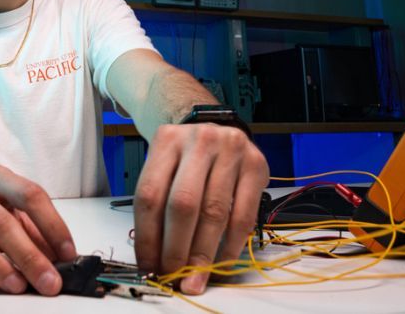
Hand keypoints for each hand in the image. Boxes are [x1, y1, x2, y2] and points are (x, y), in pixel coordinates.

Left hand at [133, 123, 268, 294]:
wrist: (218, 128)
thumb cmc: (186, 156)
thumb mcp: (164, 167)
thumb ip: (158, 205)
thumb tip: (155, 258)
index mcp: (166, 141)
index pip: (150, 195)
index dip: (147, 236)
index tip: (149, 265)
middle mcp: (199, 141)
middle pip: (183, 205)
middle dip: (176, 248)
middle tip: (173, 275)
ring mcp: (230, 151)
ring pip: (214, 213)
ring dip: (203, 253)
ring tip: (195, 276)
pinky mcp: (256, 165)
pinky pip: (243, 215)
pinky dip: (231, 245)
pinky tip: (221, 261)